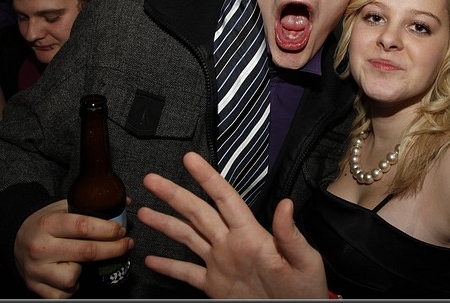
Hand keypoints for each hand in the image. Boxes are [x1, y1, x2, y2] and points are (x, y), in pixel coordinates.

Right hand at [14, 200, 133, 298]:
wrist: (14, 239)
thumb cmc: (45, 223)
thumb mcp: (63, 207)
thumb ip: (91, 205)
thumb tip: (124, 202)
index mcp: (48, 224)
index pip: (83, 226)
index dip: (107, 230)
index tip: (121, 231)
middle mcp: (40, 247)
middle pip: (86, 252)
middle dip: (113, 249)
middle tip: (125, 244)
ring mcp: (36, 270)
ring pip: (72, 277)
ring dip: (84, 270)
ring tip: (81, 260)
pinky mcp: (35, 287)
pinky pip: (63, 294)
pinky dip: (71, 286)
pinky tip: (70, 273)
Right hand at [138, 151, 327, 298]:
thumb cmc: (305, 291)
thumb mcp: (303, 261)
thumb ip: (290, 234)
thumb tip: (286, 204)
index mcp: (251, 234)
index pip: (225, 198)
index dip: (207, 177)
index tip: (191, 159)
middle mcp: (231, 244)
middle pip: (198, 212)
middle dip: (175, 194)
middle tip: (152, 179)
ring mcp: (221, 263)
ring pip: (188, 237)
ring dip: (166, 223)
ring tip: (144, 211)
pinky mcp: (216, 286)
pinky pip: (187, 274)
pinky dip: (169, 266)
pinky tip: (151, 258)